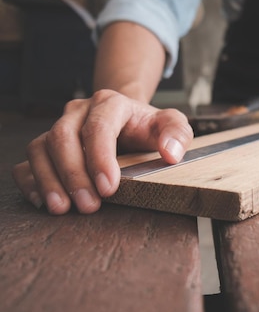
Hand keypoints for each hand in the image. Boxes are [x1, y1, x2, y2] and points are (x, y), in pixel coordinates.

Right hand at [12, 89, 193, 214]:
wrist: (130, 122)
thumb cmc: (150, 127)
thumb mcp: (173, 125)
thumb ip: (177, 134)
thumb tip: (171, 153)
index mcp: (110, 103)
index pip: (98, 126)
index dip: (100, 157)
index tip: (108, 187)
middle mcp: (79, 111)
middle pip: (63, 137)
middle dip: (74, 174)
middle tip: (88, 205)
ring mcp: (59, 126)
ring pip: (41, 148)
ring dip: (49, 180)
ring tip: (61, 208)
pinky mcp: (47, 145)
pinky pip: (28, 160)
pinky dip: (30, 180)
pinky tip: (43, 200)